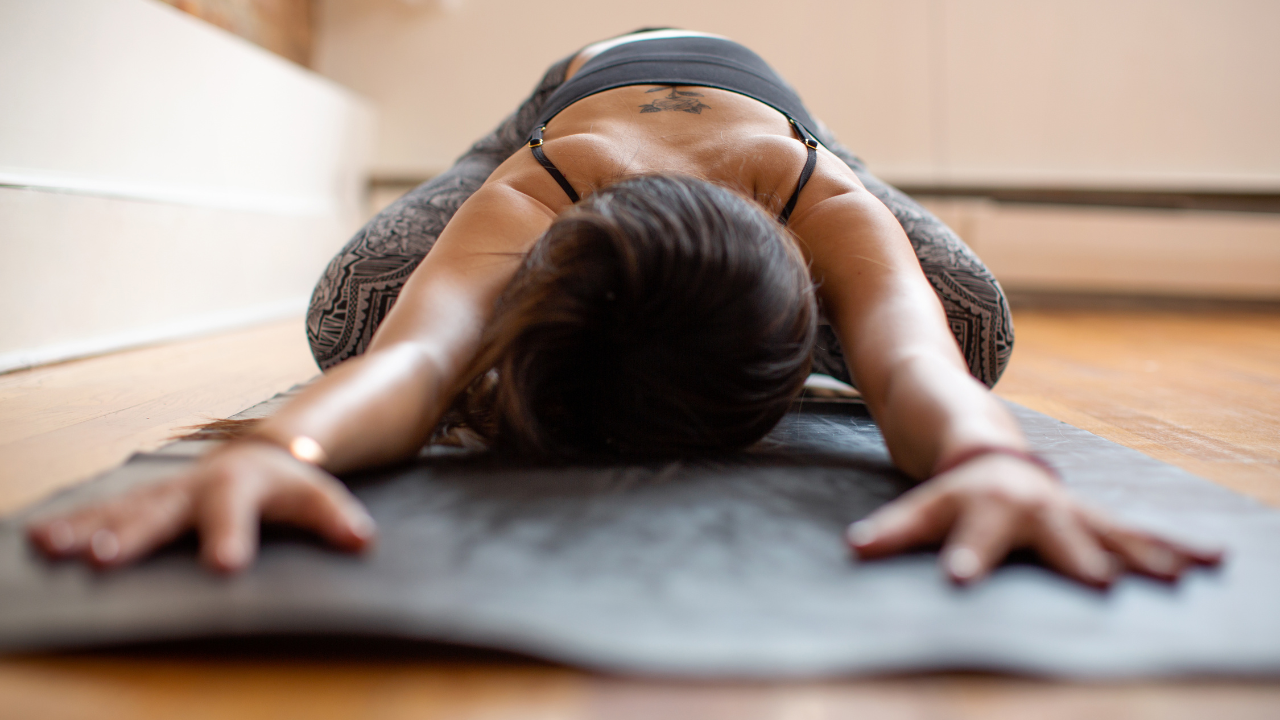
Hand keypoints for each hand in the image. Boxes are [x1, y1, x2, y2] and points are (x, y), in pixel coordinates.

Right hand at [27, 441, 376, 572]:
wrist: (265, 449)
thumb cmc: (289, 480)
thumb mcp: (315, 496)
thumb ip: (335, 518)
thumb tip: (361, 541)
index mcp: (243, 485)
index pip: (240, 512)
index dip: (232, 536)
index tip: (223, 567)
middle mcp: (197, 485)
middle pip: (165, 510)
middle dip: (135, 534)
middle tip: (105, 557)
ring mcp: (169, 492)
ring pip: (124, 509)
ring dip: (90, 528)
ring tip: (56, 548)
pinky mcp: (147, 501)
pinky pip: (107, 511)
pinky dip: (76, 523)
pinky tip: (41, 539)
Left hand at [846, 453, 1222, 586]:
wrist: (984, 444)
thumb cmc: (951, 487)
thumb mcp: (921, 506)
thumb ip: (892, 531)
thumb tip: (855, 549)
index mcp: (982, 503)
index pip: (969, 532)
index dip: (962, 553)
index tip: (958, 579)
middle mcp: (1032, 505)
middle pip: (1053, 534)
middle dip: (1075, 557)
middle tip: (1098, 584)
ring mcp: (1066, 510)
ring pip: (1107, 533)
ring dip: (1141, 555)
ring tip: (1178, 577)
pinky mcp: (1091, 519)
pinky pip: (1134, 535)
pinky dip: (1171, 548)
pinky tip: (1213, 561)